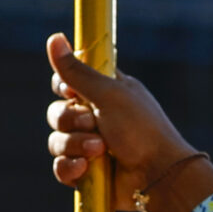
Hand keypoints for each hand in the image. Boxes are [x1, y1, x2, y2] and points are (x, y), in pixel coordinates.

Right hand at [44, 33, 212, 211]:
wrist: (158, 173)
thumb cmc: (141, 128)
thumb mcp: (109, 94)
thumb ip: (77, 71)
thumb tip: (54, 38)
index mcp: (104, 92)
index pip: (67, 82)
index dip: (64, 86)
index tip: (73, 90)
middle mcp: (94, 117)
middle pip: (56, 112)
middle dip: (70, 120)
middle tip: (93, 122)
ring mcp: (88, 146)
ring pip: (56, 141)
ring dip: (75, 145)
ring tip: (100, 150)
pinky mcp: (85, 172)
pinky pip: (60, 167)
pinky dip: (71, 168)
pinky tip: (85, 169)